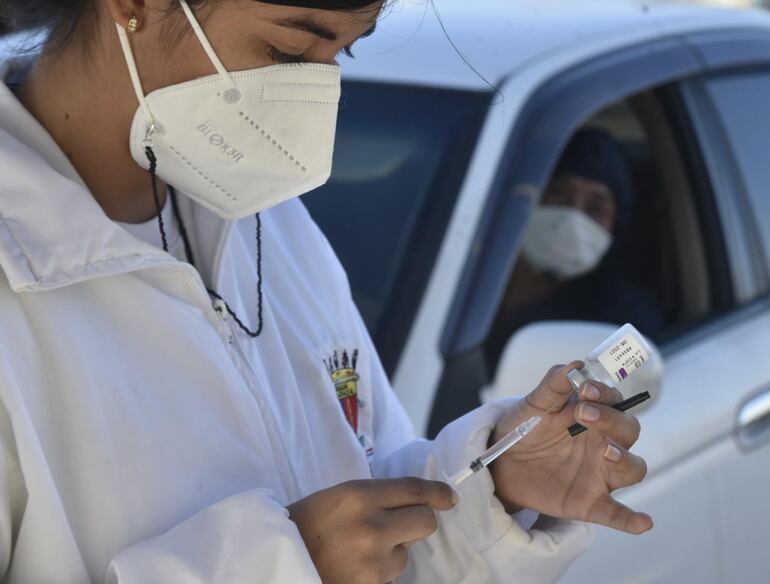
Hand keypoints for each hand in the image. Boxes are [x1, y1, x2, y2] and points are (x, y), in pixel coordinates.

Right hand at [288, 478, 456, 583]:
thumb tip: (419, 500)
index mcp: (360, 496)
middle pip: (424, 521)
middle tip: (399, 524)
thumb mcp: (340, 496)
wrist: (279, 562)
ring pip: (406, 552)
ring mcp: (374, 562)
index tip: (449, 497)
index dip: (437, 493)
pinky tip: (354, 567)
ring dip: (392, 550)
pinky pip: (391, 575)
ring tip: (357, 551)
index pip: (414, 490)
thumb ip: (378, 496)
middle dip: (418, 520)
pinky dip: (379, 571)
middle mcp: (372, 527)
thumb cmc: (306, 524)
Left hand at [490, 362, 652, 534]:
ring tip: (605, 452)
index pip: (614, 401)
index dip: (604, 393)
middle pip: (628, 431)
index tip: (585, 389)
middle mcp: (604, 443)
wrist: (500, 463)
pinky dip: (631, 519)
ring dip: (625, 459)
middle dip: (611, 420)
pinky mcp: (589, 502)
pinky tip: (643, 523)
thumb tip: (576, 365)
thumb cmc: (524, 428)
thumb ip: (554, 385)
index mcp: (594, 416)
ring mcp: (600, 474)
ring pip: (633, 468)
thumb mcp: (534, 404)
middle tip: (582, 412)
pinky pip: (617, 513)